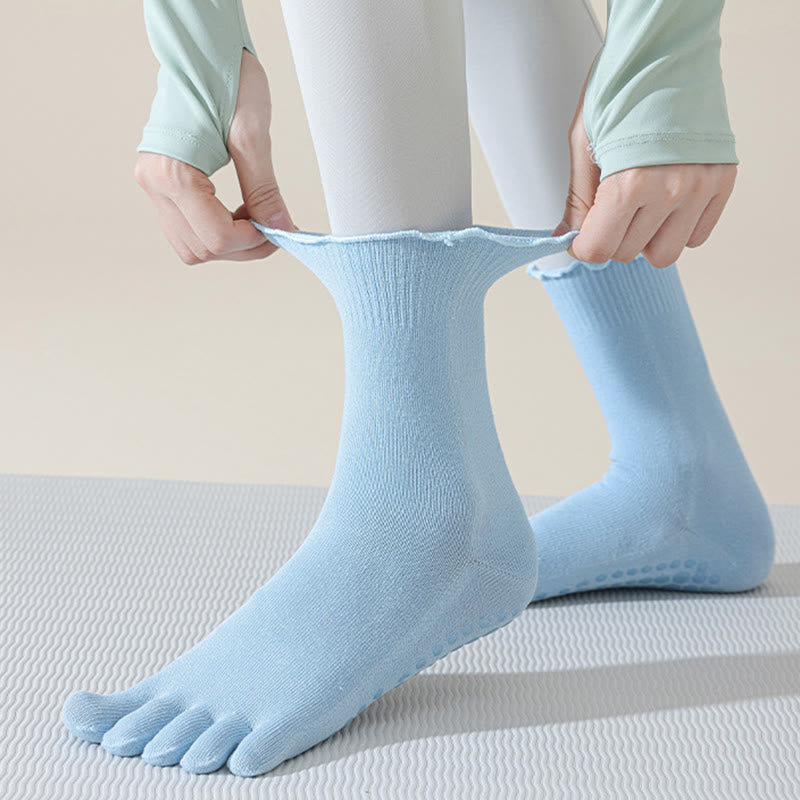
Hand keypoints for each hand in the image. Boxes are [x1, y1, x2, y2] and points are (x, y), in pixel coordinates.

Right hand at [133, 49, 294, 264]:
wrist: (202, 49)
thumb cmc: (225, 79)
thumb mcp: (251, 135)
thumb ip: (264, 189)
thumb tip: (281, 227)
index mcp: (172, 172)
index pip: (216, 238)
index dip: (253, 242)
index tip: (278, 229)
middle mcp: (154, 183)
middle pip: (202, 249)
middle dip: (242, 247)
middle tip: (273, 227)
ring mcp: (153, 184)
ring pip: (193, 246)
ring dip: (228, 243)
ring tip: (255, 216)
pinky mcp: (161, 183)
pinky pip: (188, 228)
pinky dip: (216, 230)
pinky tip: (238, 211)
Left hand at [551, 66, 736, 267]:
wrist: (666, 52)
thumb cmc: (620, 90)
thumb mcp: (583, 145)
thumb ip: (577, 200)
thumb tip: (566, 236)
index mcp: (629, 184)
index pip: (600, 249)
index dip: (584, 246)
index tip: (582, 235)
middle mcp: (669, 191)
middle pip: (629, 252)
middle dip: (612, 236)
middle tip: (610, 207)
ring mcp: (700, 189)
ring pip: (664, 253)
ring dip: (645, 239)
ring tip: (639, 207)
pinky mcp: (722, 183)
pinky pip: (697, 235)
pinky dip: (677, 228)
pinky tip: (665, 201)